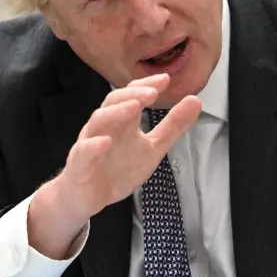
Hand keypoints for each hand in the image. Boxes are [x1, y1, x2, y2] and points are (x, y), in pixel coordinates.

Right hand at [28, 73, 200, 257]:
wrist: (87, 197)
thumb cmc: (118, 169)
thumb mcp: (153, 148)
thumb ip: (172, 126)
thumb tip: (195, 101)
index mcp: (123, 122)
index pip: (132, 95)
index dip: (146, 85)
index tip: (165, 79)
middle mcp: (106, 127)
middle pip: (114, 102)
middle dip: (133, 95)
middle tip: (152, 92)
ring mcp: (90, 143)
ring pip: (98, 121)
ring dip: (116, 112)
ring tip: (134, 107)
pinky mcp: (80, 164)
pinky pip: (84, 151)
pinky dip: (94, 145)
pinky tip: (106, 142)